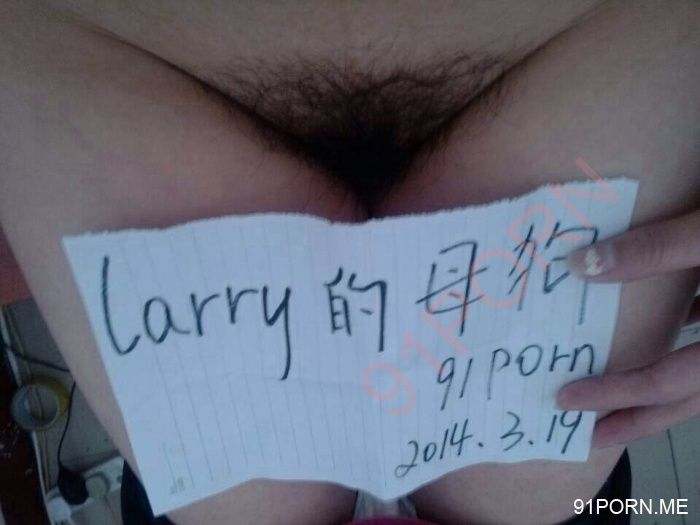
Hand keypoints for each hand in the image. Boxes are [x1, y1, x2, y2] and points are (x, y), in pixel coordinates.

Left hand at [556, 209, 699, 447]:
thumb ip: (655, 249)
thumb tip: (580, 265)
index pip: (666, 382)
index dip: (616, 395)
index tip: (569, 402)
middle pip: (689, 398)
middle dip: (639, 418)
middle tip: (592, 435)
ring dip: (662, 389)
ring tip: (622, 395)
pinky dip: (688, 346)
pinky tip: (669, 331)